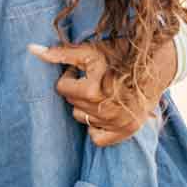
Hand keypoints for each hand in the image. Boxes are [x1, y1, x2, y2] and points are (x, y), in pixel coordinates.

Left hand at [29, 41, 157, 146]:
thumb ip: (60, 53)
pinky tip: (106, 111)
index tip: (88, 71)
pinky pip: (96, 137)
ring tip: (102, 94)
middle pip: (71, 104)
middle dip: (79, 91)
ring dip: (87, 107)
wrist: (155, 67)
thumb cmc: (118, 56)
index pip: (62, 88)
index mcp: (93, 89)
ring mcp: (117, 123)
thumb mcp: (89, 51)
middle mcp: (106, 109)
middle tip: (96, 81)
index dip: (72, 77)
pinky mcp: (125, 132)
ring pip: (81, 119)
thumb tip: (31, 49)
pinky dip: (97, 126)